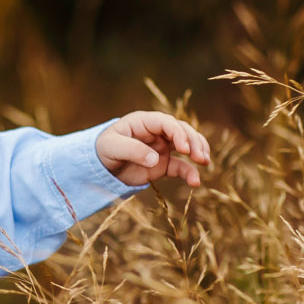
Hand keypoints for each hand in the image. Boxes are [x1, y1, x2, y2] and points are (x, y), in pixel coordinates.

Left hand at [96, 110, 210, 186]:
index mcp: (144, 122)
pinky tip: (195, 182)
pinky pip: (180, 166)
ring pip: (187, 145)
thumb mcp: (112, 147)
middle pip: (182, 131)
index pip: (167, 122)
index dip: (178, 133)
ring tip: (204, 162)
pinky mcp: (163, 164)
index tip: (184, 149)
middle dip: (194, 142)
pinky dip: (190, 172)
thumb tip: (155, 159)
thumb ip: (133, 150)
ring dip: (198, 152)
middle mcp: (157, 132)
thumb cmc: (103, 150)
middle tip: (200, 157)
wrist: (99, 167)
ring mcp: (162, 147)